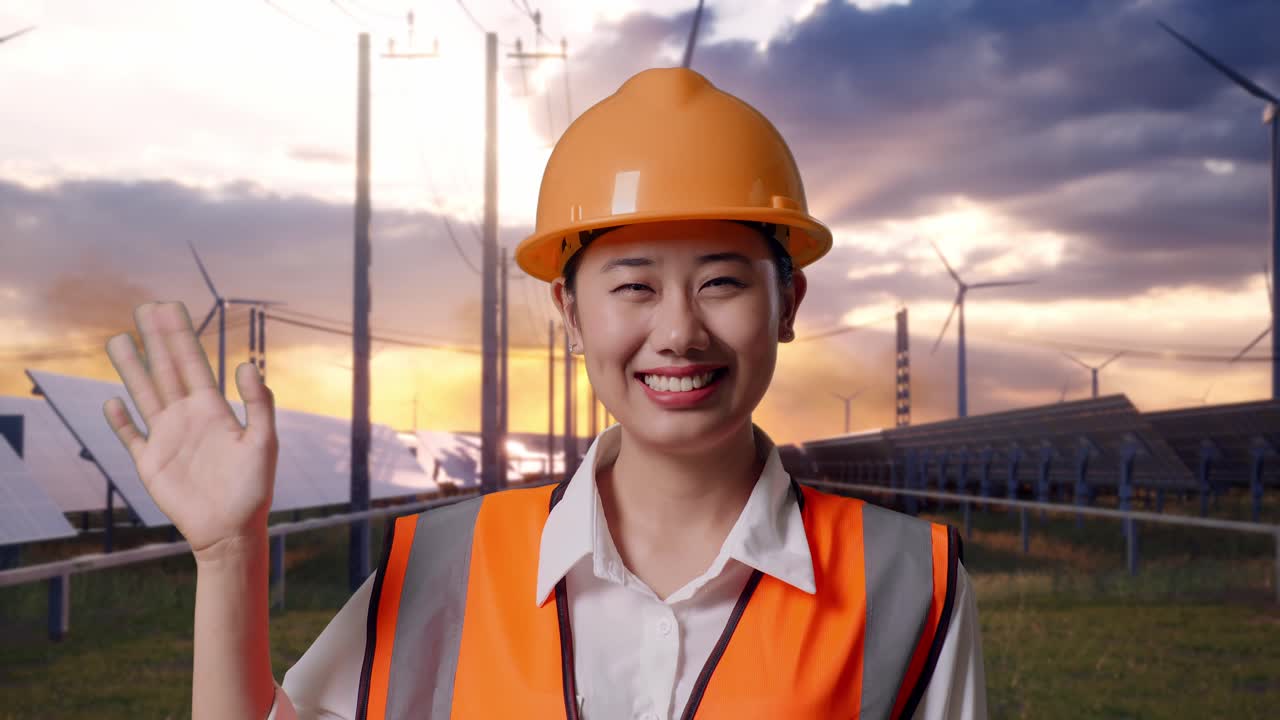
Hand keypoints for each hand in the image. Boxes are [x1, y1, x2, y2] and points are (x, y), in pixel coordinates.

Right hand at [103, 301, 278, 560]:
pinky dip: (120, 420)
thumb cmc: (254, 489)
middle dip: (155, 340)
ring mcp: (167, 438)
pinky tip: (111, 401)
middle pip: (166, 370)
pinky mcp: (150, 463)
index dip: (180, 335)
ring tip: (118, 340)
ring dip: (131, 369)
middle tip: (143, 307)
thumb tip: (247, 365)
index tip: (169, 307)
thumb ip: (258, 404)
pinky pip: (130, 436)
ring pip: (144, 394)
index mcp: (213, 410)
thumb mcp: (264, 442)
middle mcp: (187, 418)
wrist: (231, 530)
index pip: (192, 363)